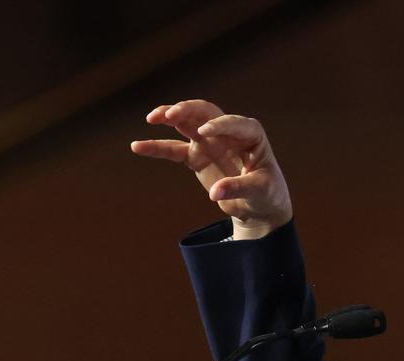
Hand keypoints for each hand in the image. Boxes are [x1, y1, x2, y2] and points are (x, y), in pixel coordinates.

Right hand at [131, 99, 292, 239]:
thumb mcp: (259, 191)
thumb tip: (214, 193)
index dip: (219, 125)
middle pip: (204, 113)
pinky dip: (156, 148)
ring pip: (186, 124)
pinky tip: (137, 146)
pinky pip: (173, 150)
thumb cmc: (266, 194)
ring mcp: (209, 143)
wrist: (259, 206)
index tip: (204, 132)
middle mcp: (227, 133)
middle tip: (170, 115)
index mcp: (250, 134)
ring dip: (169, 117)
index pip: (233, 123)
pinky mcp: (196, 157)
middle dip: (187, 110)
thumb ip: (237, 188)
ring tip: (152, 118)